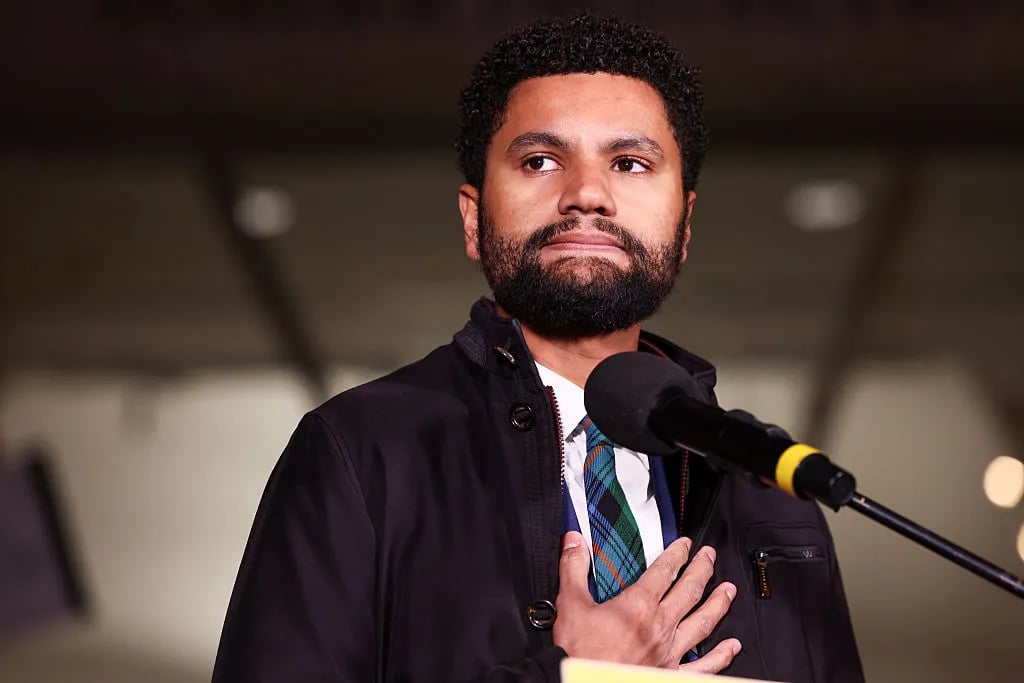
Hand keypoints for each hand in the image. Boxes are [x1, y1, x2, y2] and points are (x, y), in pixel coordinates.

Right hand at [553, 531, 740, 671]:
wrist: (580, 682)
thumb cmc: (579, 652)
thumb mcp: (571, 604)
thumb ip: (574, 569)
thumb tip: (574, 542)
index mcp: (637, 606)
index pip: (664, 571)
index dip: (677, 554)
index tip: (685, 545)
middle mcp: (659, 627)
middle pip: (689, 591)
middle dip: (702, 570)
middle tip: (710, 557)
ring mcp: (669, 652)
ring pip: (702, 623)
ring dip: (718, 604)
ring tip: (729, 591)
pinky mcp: (672, 675)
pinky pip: (703, 666)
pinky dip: (720, 656)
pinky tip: (732, 648)